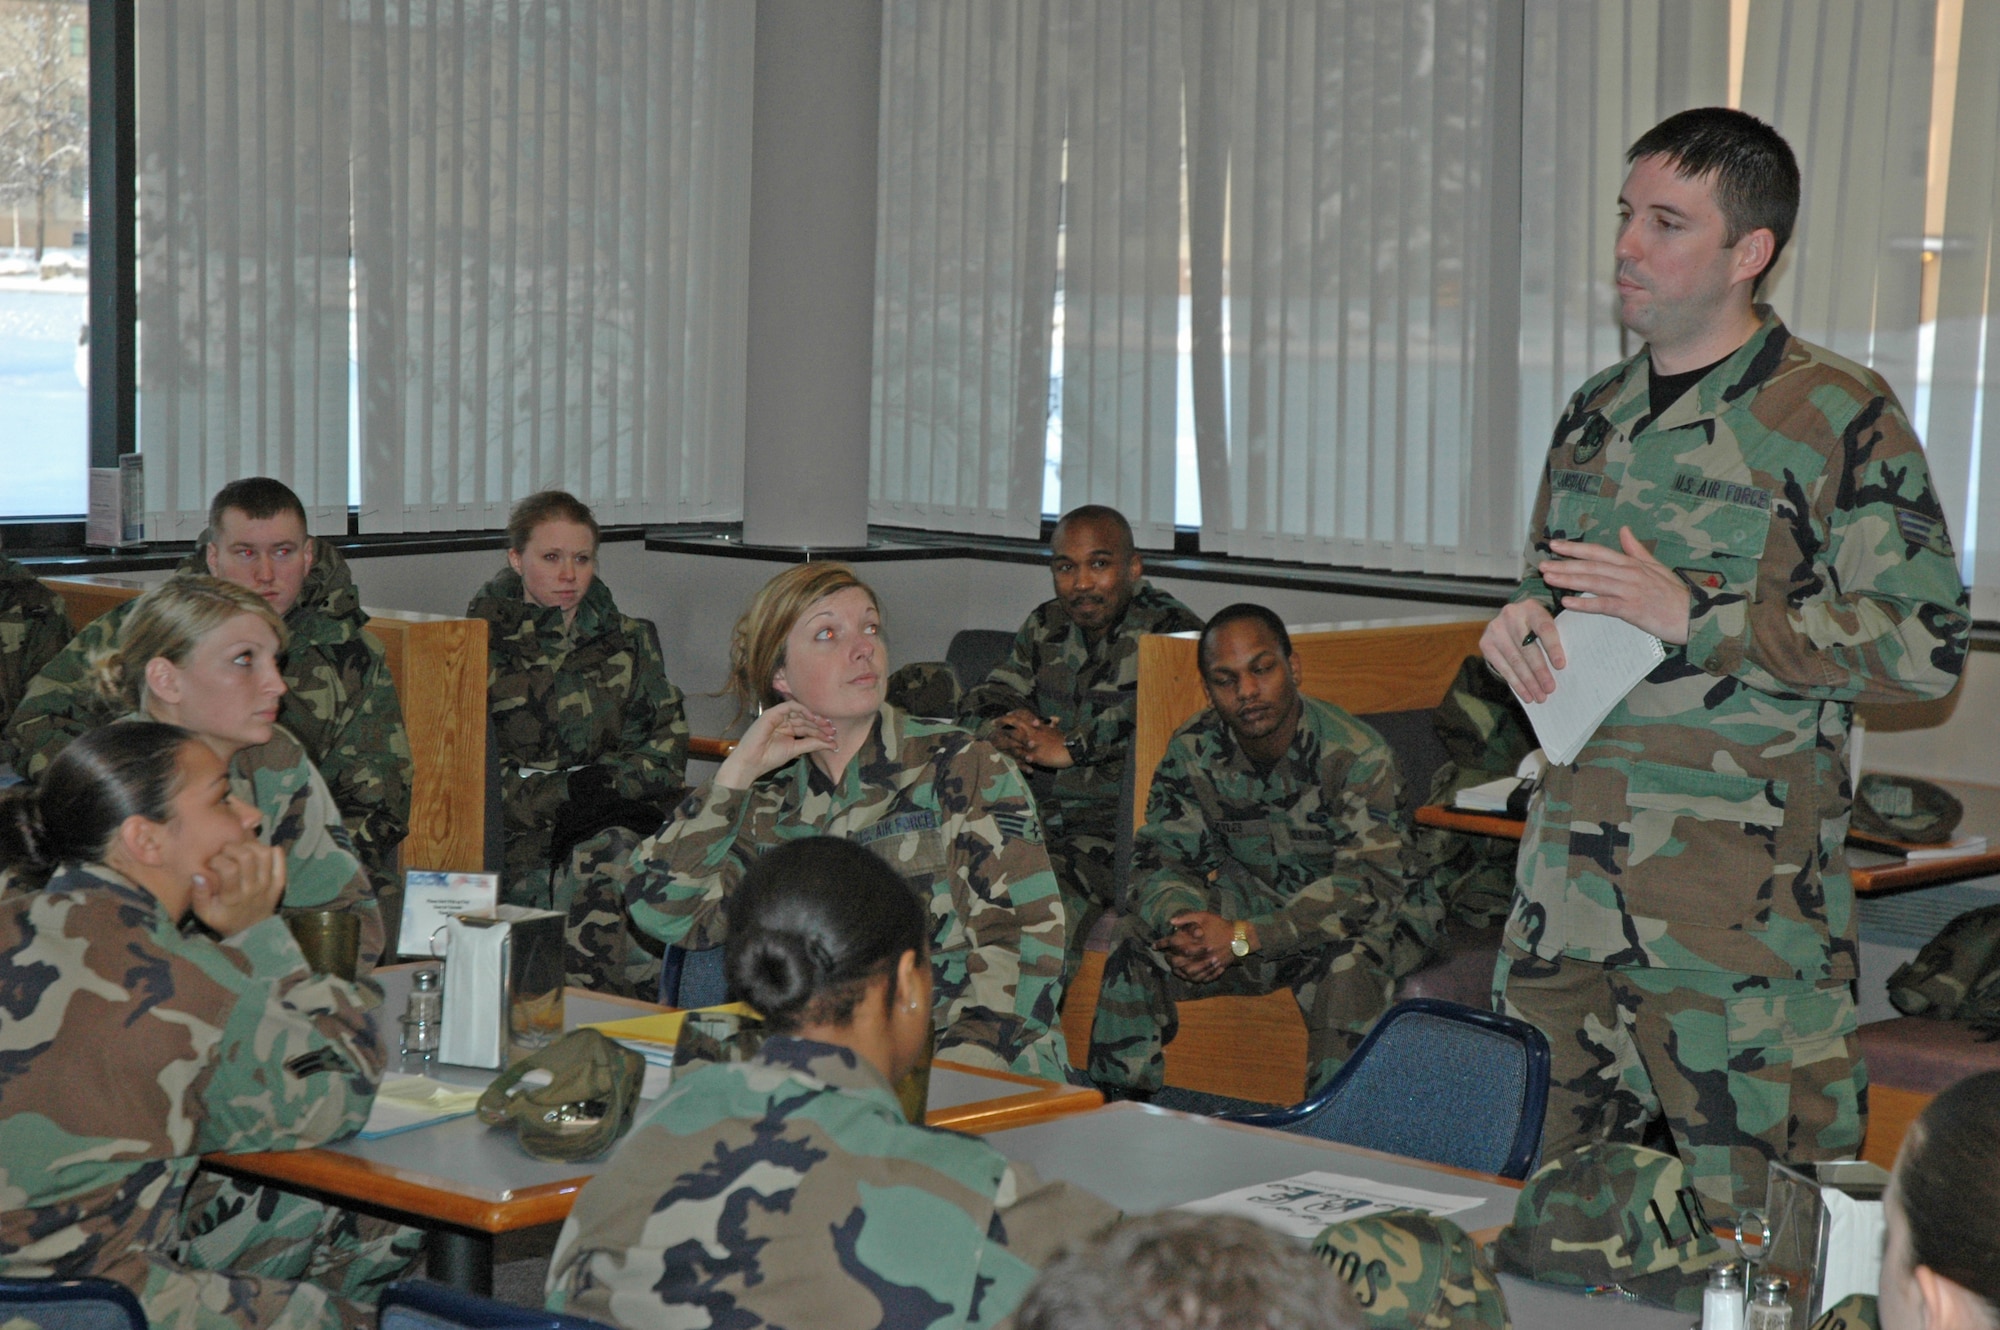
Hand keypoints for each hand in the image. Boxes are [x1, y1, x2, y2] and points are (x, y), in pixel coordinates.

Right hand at [190, 841, 286, 937]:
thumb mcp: (204, 912)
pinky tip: (258, 853)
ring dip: (251, 846)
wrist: (249, 932)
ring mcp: (268, 885)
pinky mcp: (279, 883)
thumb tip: (198, 875)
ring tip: (240, 849)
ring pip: (264, 854)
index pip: (229, 869)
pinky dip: (272, 851)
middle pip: (247, 857)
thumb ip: (199, 895)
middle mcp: (253, 889)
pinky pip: (280, 860)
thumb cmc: (223, 918)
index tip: (211, 862)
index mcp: (233, 897)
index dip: (218, 859)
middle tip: (224, 852)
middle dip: (232, 848)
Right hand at [716, 702, 836, 789]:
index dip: (820, 731)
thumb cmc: (769, 757)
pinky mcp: (772, 713)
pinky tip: (812, 717)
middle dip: (820, 725)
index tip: (833, 738)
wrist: (751, 762)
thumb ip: (812, 744)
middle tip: (832, 731)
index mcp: (787, 730)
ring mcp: (777, 717)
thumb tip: (833, 744)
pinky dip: (802, 709)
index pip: (807, 727)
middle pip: (805, 720)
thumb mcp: (796, 750)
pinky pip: (789, 706)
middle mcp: (783, 722)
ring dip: (813, 718)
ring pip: (800, 713)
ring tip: (825, 726)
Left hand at [993, 711, 1072, 768]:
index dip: (1011, 715)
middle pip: (1014, 725)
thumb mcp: (1057, 730)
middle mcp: (1033, 732)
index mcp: (1037, 726)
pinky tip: (1004, 755)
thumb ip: (1053, 724)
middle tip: (993, 724)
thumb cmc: (1064, 740)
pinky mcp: (1035, 756)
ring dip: (1004, 740)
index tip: (1004, 715)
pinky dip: (1015, 756)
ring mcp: (1033, 744)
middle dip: (1002, 724)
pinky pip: (1022, 757)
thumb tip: (1054, 719)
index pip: (1022, 716)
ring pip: (1014, 740)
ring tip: (993, 740)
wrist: (1071, 750)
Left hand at [1154, 911, 1250, 983]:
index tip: (1154, 946)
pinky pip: (1199, 979)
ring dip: (1178, 971)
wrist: (1239, 937)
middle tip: (1167, 957)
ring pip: (1186, 972)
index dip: (1161, 944)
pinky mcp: (1213, 970)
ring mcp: (1205, 964)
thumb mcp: (1204, 916)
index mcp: (1194, 940)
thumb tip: (1171, 922)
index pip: (1172, 943)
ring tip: (1174, 968)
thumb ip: (1187, 917)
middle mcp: (1198, 954)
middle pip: (1177, 961)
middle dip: (1169, 959)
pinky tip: (1187, 975)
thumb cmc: (1220, 925)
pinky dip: (1191, 978)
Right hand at [1481, 599, 1562, 703]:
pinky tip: (1525, 693)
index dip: (1553, 648)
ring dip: (1528, 682)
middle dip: (1539, 672)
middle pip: (1527, 648)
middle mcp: (1510, 615)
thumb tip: (1561, 668)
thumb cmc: (1536, 625)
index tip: (1560, 666)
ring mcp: (1495, 629)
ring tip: (1539, 696)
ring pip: (1515, 660)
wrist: (1513, 618)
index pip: (1544, 629)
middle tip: (1549, 689)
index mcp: (1531, 607)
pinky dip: (1516, 683)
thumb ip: (1554, 637)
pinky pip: (1502, 667)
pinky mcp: (1485, 643)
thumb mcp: (1547, 623)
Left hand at [1543, 527, 1691, 644]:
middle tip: (1542, 564)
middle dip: (1565, 564)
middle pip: (1591, 566)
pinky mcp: (1632, 610)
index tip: (1554, 545)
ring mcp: (1630, 591)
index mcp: (1632, 563)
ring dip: (1569, 580)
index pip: (1598, 552)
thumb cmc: (1674, 594)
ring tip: (1549, 578)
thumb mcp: (1656, 567)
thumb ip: (1636, 550)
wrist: (1694, 616)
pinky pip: (1604, 605)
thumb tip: (1624, 530)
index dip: (1575, 548)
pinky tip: (1567, 602)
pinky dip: (1584, 604)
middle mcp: (1629, 574)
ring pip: (1594, 583)